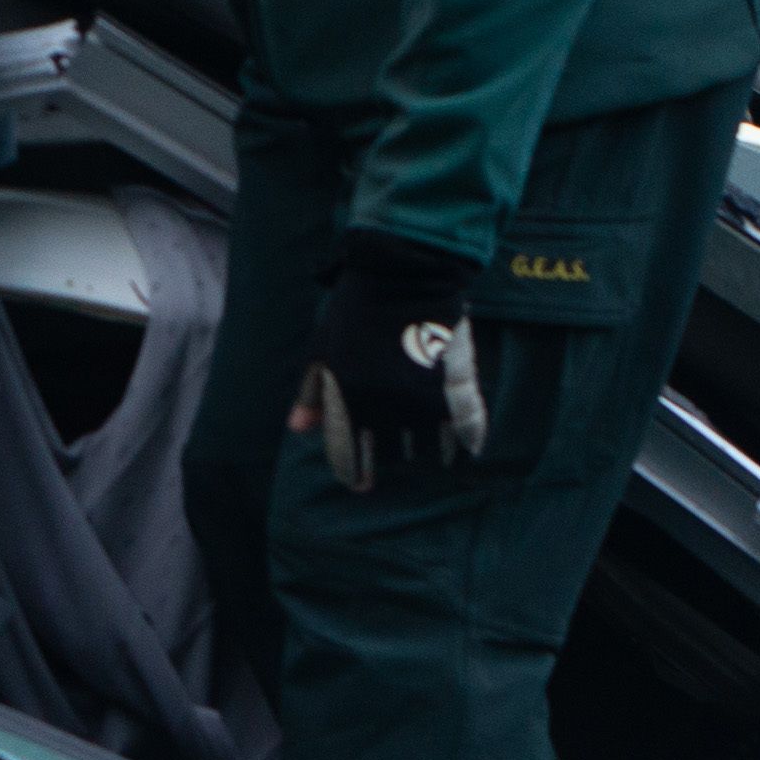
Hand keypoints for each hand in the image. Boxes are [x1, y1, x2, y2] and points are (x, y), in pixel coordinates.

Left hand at [292, 238, 493, 492]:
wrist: (403, 274)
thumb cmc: (356, 310)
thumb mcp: (324, 349)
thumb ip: (311, 392)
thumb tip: (298, 429)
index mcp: (349, 397)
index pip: (352, 455)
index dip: (357, 476)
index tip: (362, 486)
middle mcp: (384, 405)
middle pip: (392, 458)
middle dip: (393, 467)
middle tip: (398, 469)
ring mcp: (420, 398)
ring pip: (427, 450)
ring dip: (428, 458)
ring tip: (429, 459)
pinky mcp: (452, 387)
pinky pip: (460, 432)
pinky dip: (461, 445)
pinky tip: (461, 451)